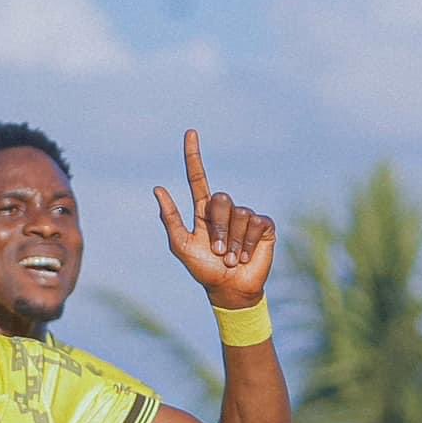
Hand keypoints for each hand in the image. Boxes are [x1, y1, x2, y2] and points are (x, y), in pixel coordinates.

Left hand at [153, 130, 275, 307]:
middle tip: (219, 253)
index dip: (194, 156)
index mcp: (204, 212)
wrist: (230, 290)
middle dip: (218, 229)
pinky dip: (248, 244)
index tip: (190, 132)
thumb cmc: (205, 270)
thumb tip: (158, 188)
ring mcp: (246, 216)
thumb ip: (171, 219)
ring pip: (239, 214)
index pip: (198, 177)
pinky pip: (255, 224)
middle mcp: (225, 210)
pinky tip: (246, 256)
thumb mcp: (182, 246)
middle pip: (220, 199)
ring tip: (232, 259)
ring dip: (233, 242)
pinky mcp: (263, 226)